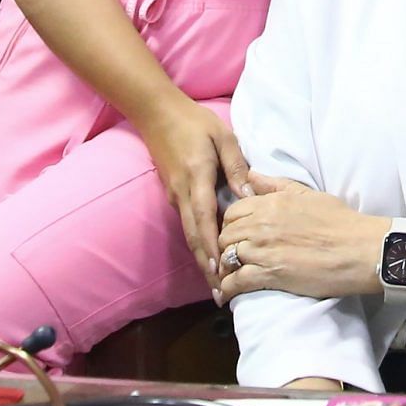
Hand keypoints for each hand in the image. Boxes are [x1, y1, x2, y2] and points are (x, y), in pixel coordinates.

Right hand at [134, 97, 251, 282]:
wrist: (156, 112)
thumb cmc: (195, 121)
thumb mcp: (223, 137)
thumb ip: (236, 167)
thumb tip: (248, 197)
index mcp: (196, 178)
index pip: (205, 220)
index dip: (213, 248)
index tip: (221, 272)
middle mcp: (182, 193)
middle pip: (195, 237)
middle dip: (207, 266)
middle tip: (220, 294)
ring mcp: (175, 196)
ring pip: (190, 234)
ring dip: (203, 258)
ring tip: (217, 283)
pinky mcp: (174, 194)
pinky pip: (188, 224)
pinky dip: (199, 243)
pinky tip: (210, 255)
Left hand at [213, 175, 390, 305]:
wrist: (359, 250)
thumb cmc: (341, 222)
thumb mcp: (309, 195)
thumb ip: (277, 185)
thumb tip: (251, 175)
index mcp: (271, 203)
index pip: (233, 212)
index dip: (232, 225)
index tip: (238, 235)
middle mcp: (261, 224)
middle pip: (225, 235)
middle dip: (226, 247)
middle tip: (234, 258)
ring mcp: (263, 249)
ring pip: (226, 258)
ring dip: (225, 269)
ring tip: (229, 277)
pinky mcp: (269, 274)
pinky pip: (235, 282)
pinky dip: (228, 289)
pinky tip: (227, 295)